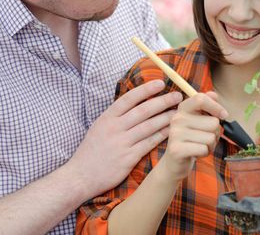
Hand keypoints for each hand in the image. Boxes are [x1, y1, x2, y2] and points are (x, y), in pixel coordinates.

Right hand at [66, 79, 182, 197]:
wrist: (80, 176)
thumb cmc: (91, 151)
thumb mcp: (99, 127)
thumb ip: (116, 116)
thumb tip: (135, 102)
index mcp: (106, 118)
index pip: (129, 98)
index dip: (146, 90)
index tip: (160, 83)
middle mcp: (114, 128)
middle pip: (143, 111)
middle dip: (162, 101)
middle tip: (177, 96)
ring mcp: (122, 143)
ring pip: (149, 126)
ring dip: (166, 118)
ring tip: (179, 112)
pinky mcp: (128, 158)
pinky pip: (149, 143)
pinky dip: (161, 136)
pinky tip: (171, 131)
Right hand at [160, 92, 226, 181]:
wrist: (174, 162)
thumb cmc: (191, 139)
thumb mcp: (198, 120)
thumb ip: (207, 106)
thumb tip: (214, 94)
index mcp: (183, 108)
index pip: (201, 98)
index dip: (216, 106)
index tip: (224, 115)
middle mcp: (177, 118)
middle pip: (213, 122)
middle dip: (215, 133)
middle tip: (204, 138)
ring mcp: (175, 134)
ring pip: (211, 137)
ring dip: (210, 145)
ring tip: (199, 145)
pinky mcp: (176, 149)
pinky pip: (204, 149)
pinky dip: (205, 153)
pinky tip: (196, 153)